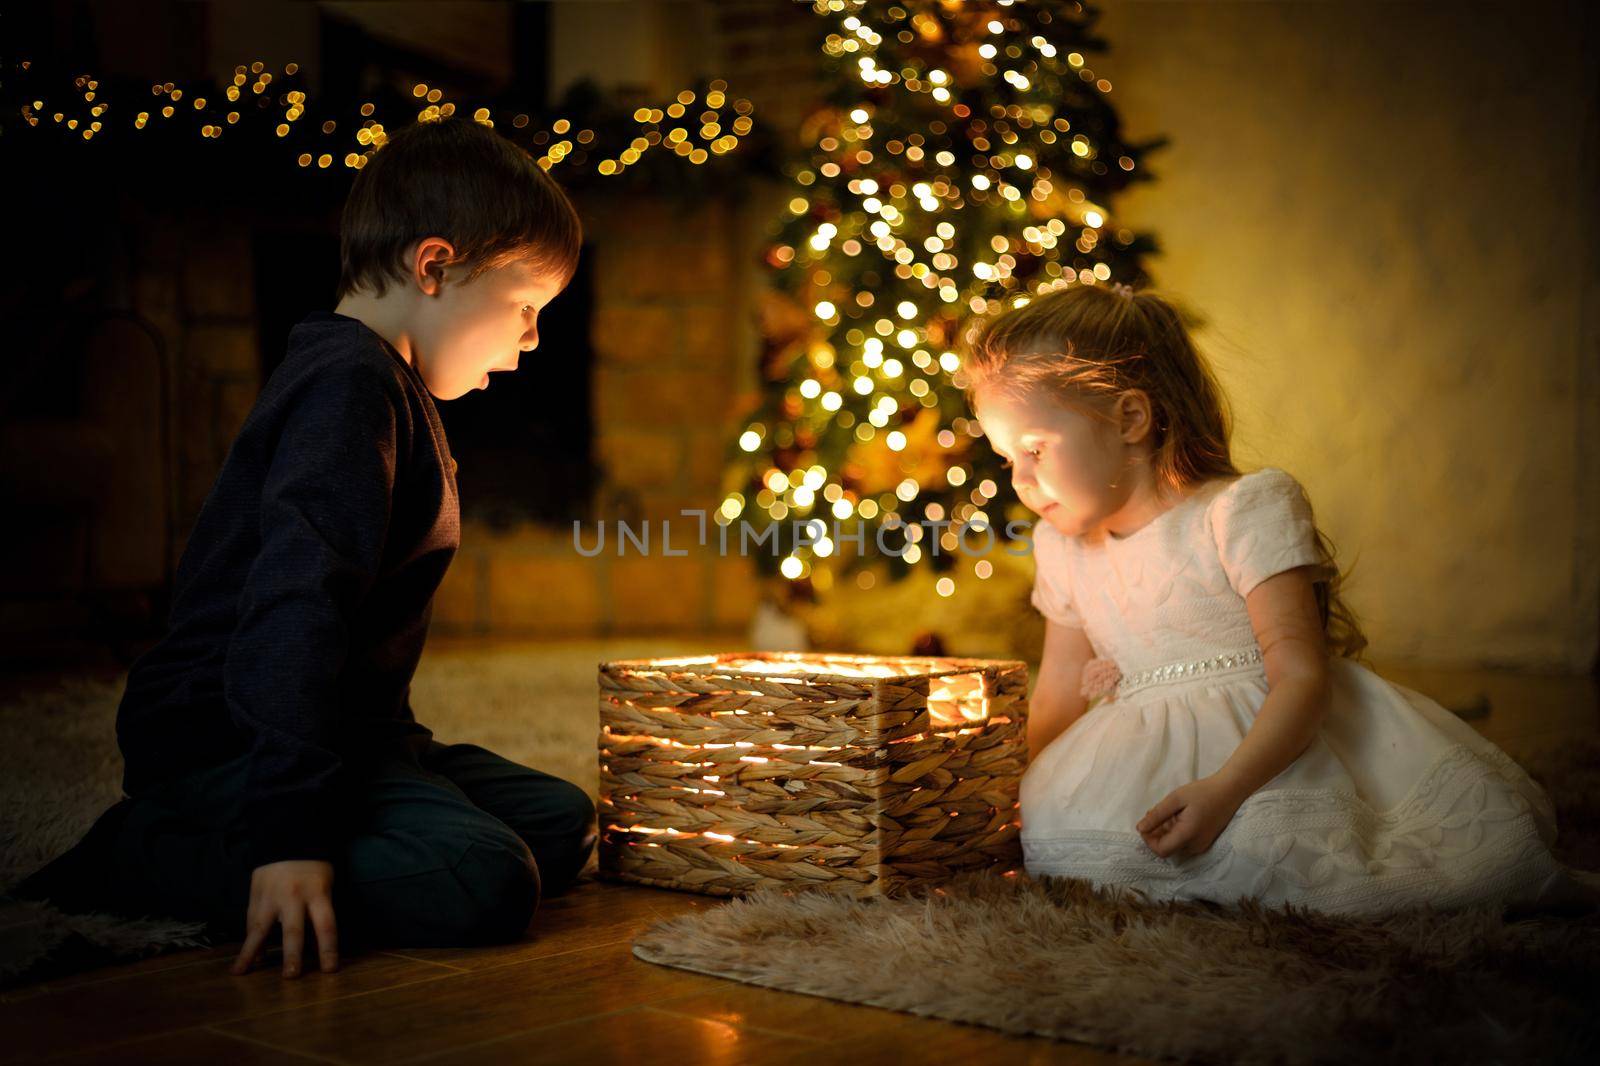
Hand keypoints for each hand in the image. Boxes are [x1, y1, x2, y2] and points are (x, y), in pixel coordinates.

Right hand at [231, 859, 338, 977]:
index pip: (326, 926)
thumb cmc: (313, 868)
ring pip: (259, 928)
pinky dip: (248, 942)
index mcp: (318, 893)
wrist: (288, 839)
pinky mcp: (254, 896)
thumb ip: (320, 913)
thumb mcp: (326, 885)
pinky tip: (246, 961)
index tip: (329, 970)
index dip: (328, 949)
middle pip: (293, 931)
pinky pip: (250, 922)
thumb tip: (317, 947)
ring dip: (251, 952)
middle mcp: (294, 896)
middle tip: (291, 977)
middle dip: (292, 956)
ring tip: (242, 972)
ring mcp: (270, 896)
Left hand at [1136, 775, 1245, 859]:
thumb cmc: (1203, 792)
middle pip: (1166, 848)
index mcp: (1188, 835)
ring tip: (1167, 812)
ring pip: (1174, 846)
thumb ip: (1157, 815)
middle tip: (1154, 812)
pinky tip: (1176, 816)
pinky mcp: (1204, 842)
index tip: (1146, 823)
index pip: (1161, 850)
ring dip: (1164, 832)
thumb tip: (1140, 829)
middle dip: (1155, 834)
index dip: (1148, 840)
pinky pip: (1183, 843)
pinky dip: (1175, 832)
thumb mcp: (1176, 799)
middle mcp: (1195, 846)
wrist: (1230, 791)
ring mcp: (1201, 846)